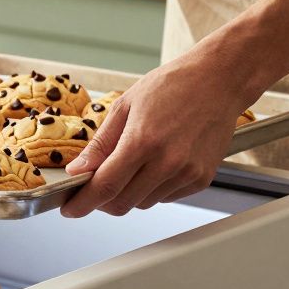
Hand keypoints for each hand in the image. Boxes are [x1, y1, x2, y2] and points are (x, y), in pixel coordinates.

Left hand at [59, 53, 247, 216]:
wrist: (219, 80)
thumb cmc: (172, 86)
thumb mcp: (125, 106)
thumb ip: (100, 144)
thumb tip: (77, 170)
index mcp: (142, 141)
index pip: (105, 187)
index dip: (82, 203)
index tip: (70, 209)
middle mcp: (167, 162)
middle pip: (122, 203)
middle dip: (101, 202)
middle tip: (93, 187)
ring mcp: (188, 173)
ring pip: (143, 203)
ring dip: (128, 193)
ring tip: (131, 164)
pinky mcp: (202, 179)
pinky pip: (166, 197)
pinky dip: (152, 189)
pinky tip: (154, 164)